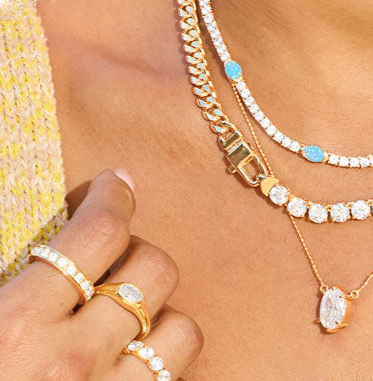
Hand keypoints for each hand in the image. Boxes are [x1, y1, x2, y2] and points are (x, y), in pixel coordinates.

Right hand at [0, 169, 202, 378]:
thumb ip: (3, 283)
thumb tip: (30, 253)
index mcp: (12, 329)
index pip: (98, 234)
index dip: (114, 197)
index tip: (116, 183)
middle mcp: (70, 366)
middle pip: (154, 271)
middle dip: (137, 252)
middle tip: (111, 259)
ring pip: (182, 331)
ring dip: (160, 316)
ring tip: (126, 317)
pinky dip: (159, 369)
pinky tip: (127, 367)